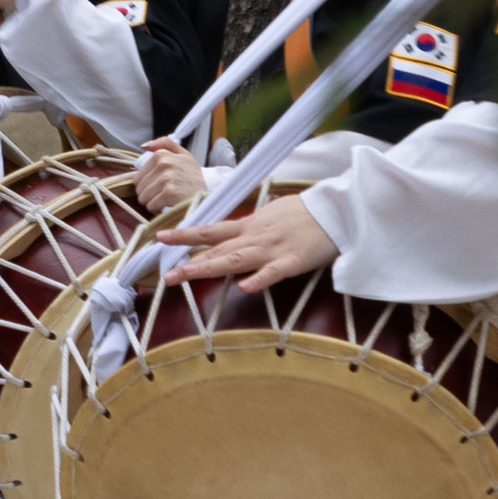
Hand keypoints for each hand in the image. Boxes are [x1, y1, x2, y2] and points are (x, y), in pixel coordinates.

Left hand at [134, 136, 207, 214]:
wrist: (208, 194)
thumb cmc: (193, 177)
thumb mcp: (183, 155)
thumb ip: (165, 145)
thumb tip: (144, 145)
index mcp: (162, 155)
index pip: (137, 176)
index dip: (147, 185)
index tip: (160, 185)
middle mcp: (163, 164)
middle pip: (139, 188)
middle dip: (149, 194)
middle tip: (164, 193)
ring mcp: (166, 178)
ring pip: (143, 197)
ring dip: (152, 202)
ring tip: (167, 199)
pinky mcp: (169, 193)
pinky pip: (151, 206)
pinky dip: (158, 209)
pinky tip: (169, 205)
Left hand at [160, 193, 337, 294]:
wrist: (336, 210)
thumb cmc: (305, 213)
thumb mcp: (270, 214)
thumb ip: (249, 225)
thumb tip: (231, 231)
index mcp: (248, 226)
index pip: (210, 230)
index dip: (185, 234)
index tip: (161, 238)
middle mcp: (254, 238)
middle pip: (216, 250)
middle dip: (189, 263)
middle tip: (164, 275)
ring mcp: (272, 250)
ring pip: (235, 260)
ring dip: (209, 268)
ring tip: (186, 276)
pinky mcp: (293, 261)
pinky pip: (273, 272)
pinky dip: (258, 279)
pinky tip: (243, 287)